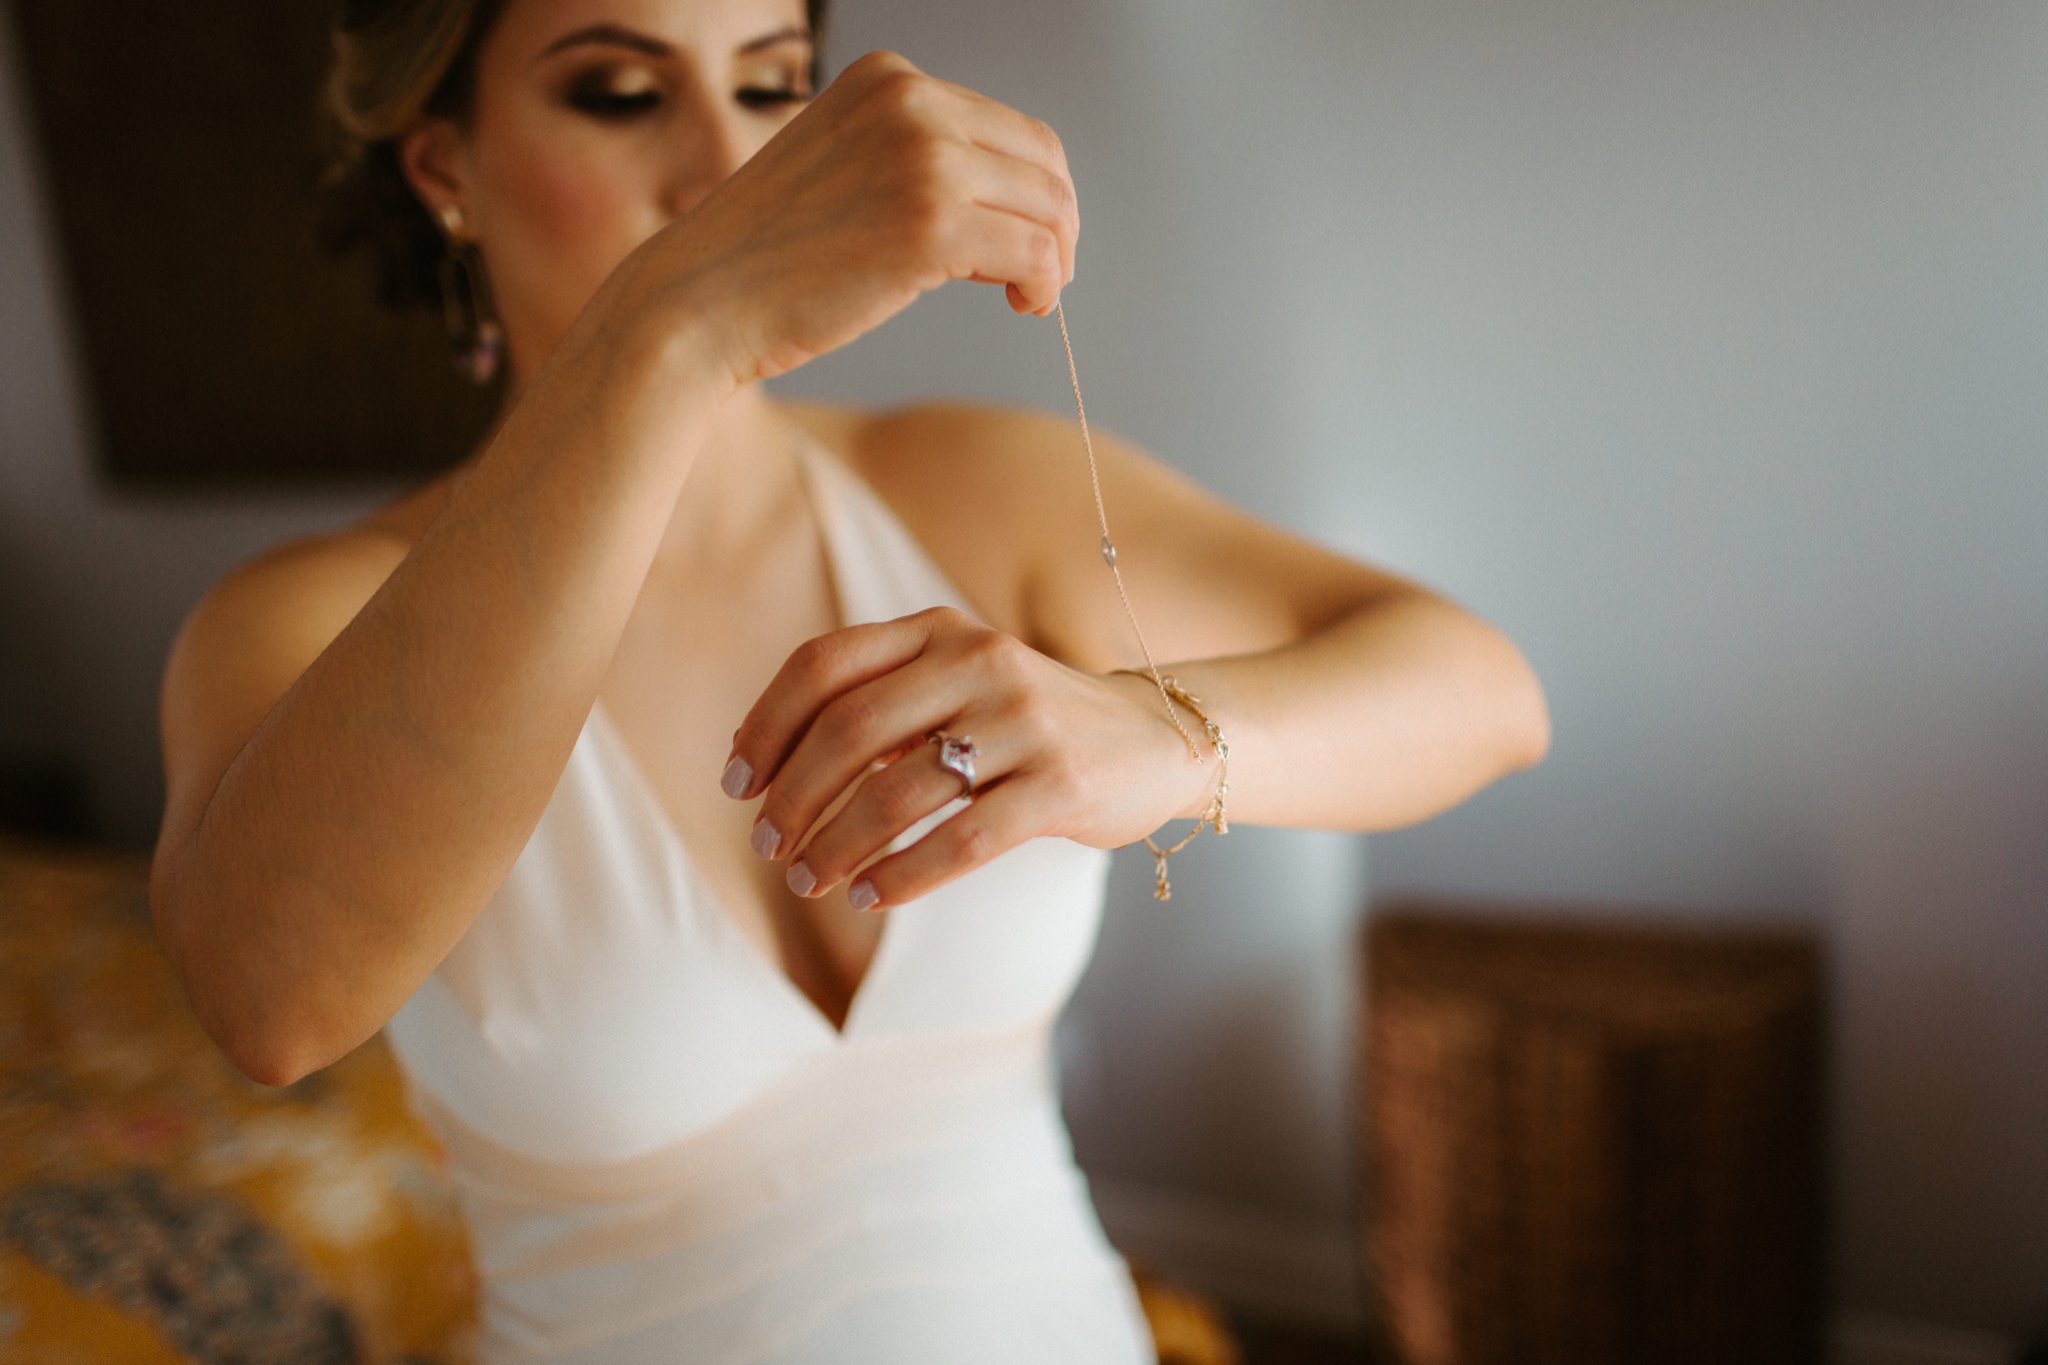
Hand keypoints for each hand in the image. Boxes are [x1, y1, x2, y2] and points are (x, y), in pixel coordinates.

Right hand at [592, 49, 1079, 396]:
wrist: (698, 302)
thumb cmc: (766, 257)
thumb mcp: (844, 170)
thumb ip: (912, 161)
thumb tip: (1009, 197)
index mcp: (888, 79)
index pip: (1007, 127)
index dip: (1032, 189)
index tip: (1023, 239)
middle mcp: (910, 101)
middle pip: (1042, 160)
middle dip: (1055, 223)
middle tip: (1042, 275)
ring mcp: (922, 158)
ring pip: (1049, 206)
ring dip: (1054, 258)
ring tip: (1029, 297)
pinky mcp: (931, 224)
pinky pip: (1035, 252)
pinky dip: (1044, 284)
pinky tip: (1024, 305)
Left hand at [720, 606, 1209, 909]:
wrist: (1155, 738)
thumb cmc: (1027, 722)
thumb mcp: (956, 682)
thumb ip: (877, 702)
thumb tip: (762, 762)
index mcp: (940, 629)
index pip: (825, 663)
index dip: (767, 725)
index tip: (736, 783)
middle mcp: (980, 662)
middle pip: (850, 728)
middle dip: (793, 795)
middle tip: (766, 844)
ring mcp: (1025, 722)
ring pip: (898, 792)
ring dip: (837, 845)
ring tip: (809, 879)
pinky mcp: (1061, 786)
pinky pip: (961, 839)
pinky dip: (904, 875)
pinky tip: (872, 896)